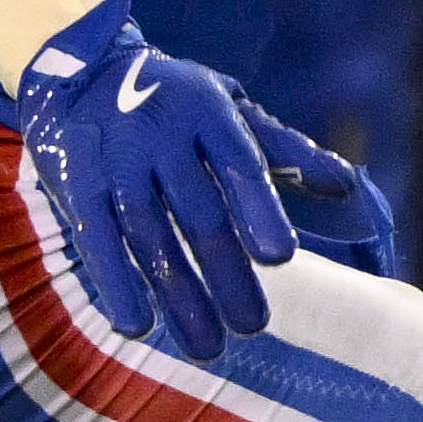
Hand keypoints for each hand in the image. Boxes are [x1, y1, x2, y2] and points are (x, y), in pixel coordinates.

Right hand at [5, 0, 346, 359]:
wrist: (81, 74)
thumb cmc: (174, 100)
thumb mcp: (228, 109)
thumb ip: (283, 150)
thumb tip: (345, 186)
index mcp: (208, 110)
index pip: (239, 163)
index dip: (259, 209)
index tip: (280, 257)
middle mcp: (160, 131)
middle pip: (198, 211)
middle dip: (226, 274)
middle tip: (253, 327)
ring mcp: (116, 157)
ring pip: (149, 234)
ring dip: (178, 295)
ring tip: (206, 347)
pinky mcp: (77, 183)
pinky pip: (97, 239)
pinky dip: (116, 284)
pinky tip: (137, 327)